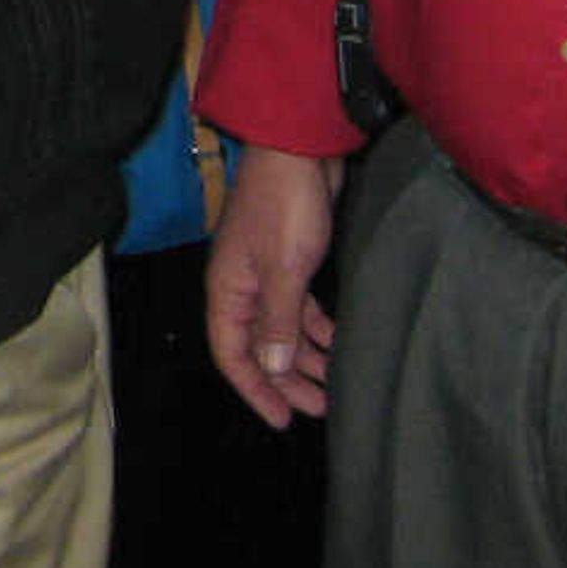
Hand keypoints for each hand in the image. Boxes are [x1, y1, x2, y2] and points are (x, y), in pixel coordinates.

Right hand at [205, 147, 342, 429]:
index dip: (255, 390)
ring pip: (281, 327)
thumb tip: (269, 368)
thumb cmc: (286, 208)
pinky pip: (298, 306)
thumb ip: (278, 322)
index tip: (283, 420)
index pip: (232, 354)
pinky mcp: (289, 258)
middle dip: (286, 379)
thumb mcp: (285, 270)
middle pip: (259, 346)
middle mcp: (242, 285)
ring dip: (305, 356)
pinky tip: (337, 339)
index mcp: (229, 290)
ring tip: (336, 381)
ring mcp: (265, 271)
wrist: (298, 147)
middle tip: (320, 408)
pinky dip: (315, 327)